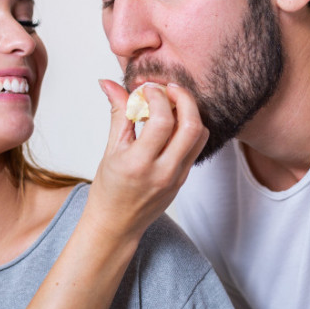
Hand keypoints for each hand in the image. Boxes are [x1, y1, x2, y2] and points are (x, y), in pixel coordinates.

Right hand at [85, 80, 207, 240]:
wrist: (117, 225)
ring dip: (190, 112)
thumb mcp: (110, 150)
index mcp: (139, 164)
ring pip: (200, 135)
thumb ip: (118, 114)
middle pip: (191, 125)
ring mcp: (177, 177)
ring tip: (172, 103)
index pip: (161, 121)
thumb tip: (109, 83)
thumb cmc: (109, 190)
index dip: (157, 97)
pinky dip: (189, 128)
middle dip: (184, 98)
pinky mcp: (184, 179)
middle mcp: (163, 172)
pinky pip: (196, 147)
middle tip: (169, 88)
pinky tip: (173, 122)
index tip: (147, 89)